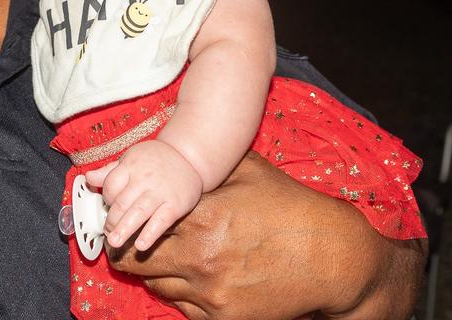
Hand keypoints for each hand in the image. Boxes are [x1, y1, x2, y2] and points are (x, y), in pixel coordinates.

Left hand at [85, 139, 202, 250]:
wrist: (188, 157)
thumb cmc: (155, 160)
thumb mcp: (131, 158)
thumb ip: (109, 171)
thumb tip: (88, 178)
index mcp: (130, 166)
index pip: (111, 185)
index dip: (105, 199)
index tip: (106, 208)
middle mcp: (144, 178)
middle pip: (122, 202)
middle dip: (111, 220)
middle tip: (107, 233)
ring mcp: (160, 192)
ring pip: (138, 213)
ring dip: (124, 229)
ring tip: (114, 242)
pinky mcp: (175, 204)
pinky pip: (161, 221)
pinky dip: (150, 234)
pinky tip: (140, 245)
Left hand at [106, 152, 424, 319]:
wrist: (333, 259)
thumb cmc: (288, 207)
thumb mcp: (246, 170)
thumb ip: (202, 163)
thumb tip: (162, 148)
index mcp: (201, 214)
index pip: (137, 218)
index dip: (122, 215)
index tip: (117, 212)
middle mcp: (200, 255)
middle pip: (133, 257)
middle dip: (126, 245)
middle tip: (126, 237)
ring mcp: (210, 291)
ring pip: (154, 284)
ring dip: (152, 269)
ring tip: (163, 254)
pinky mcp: (222, 317)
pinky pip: (179, 307)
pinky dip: (178, 292)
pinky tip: (190, 275)